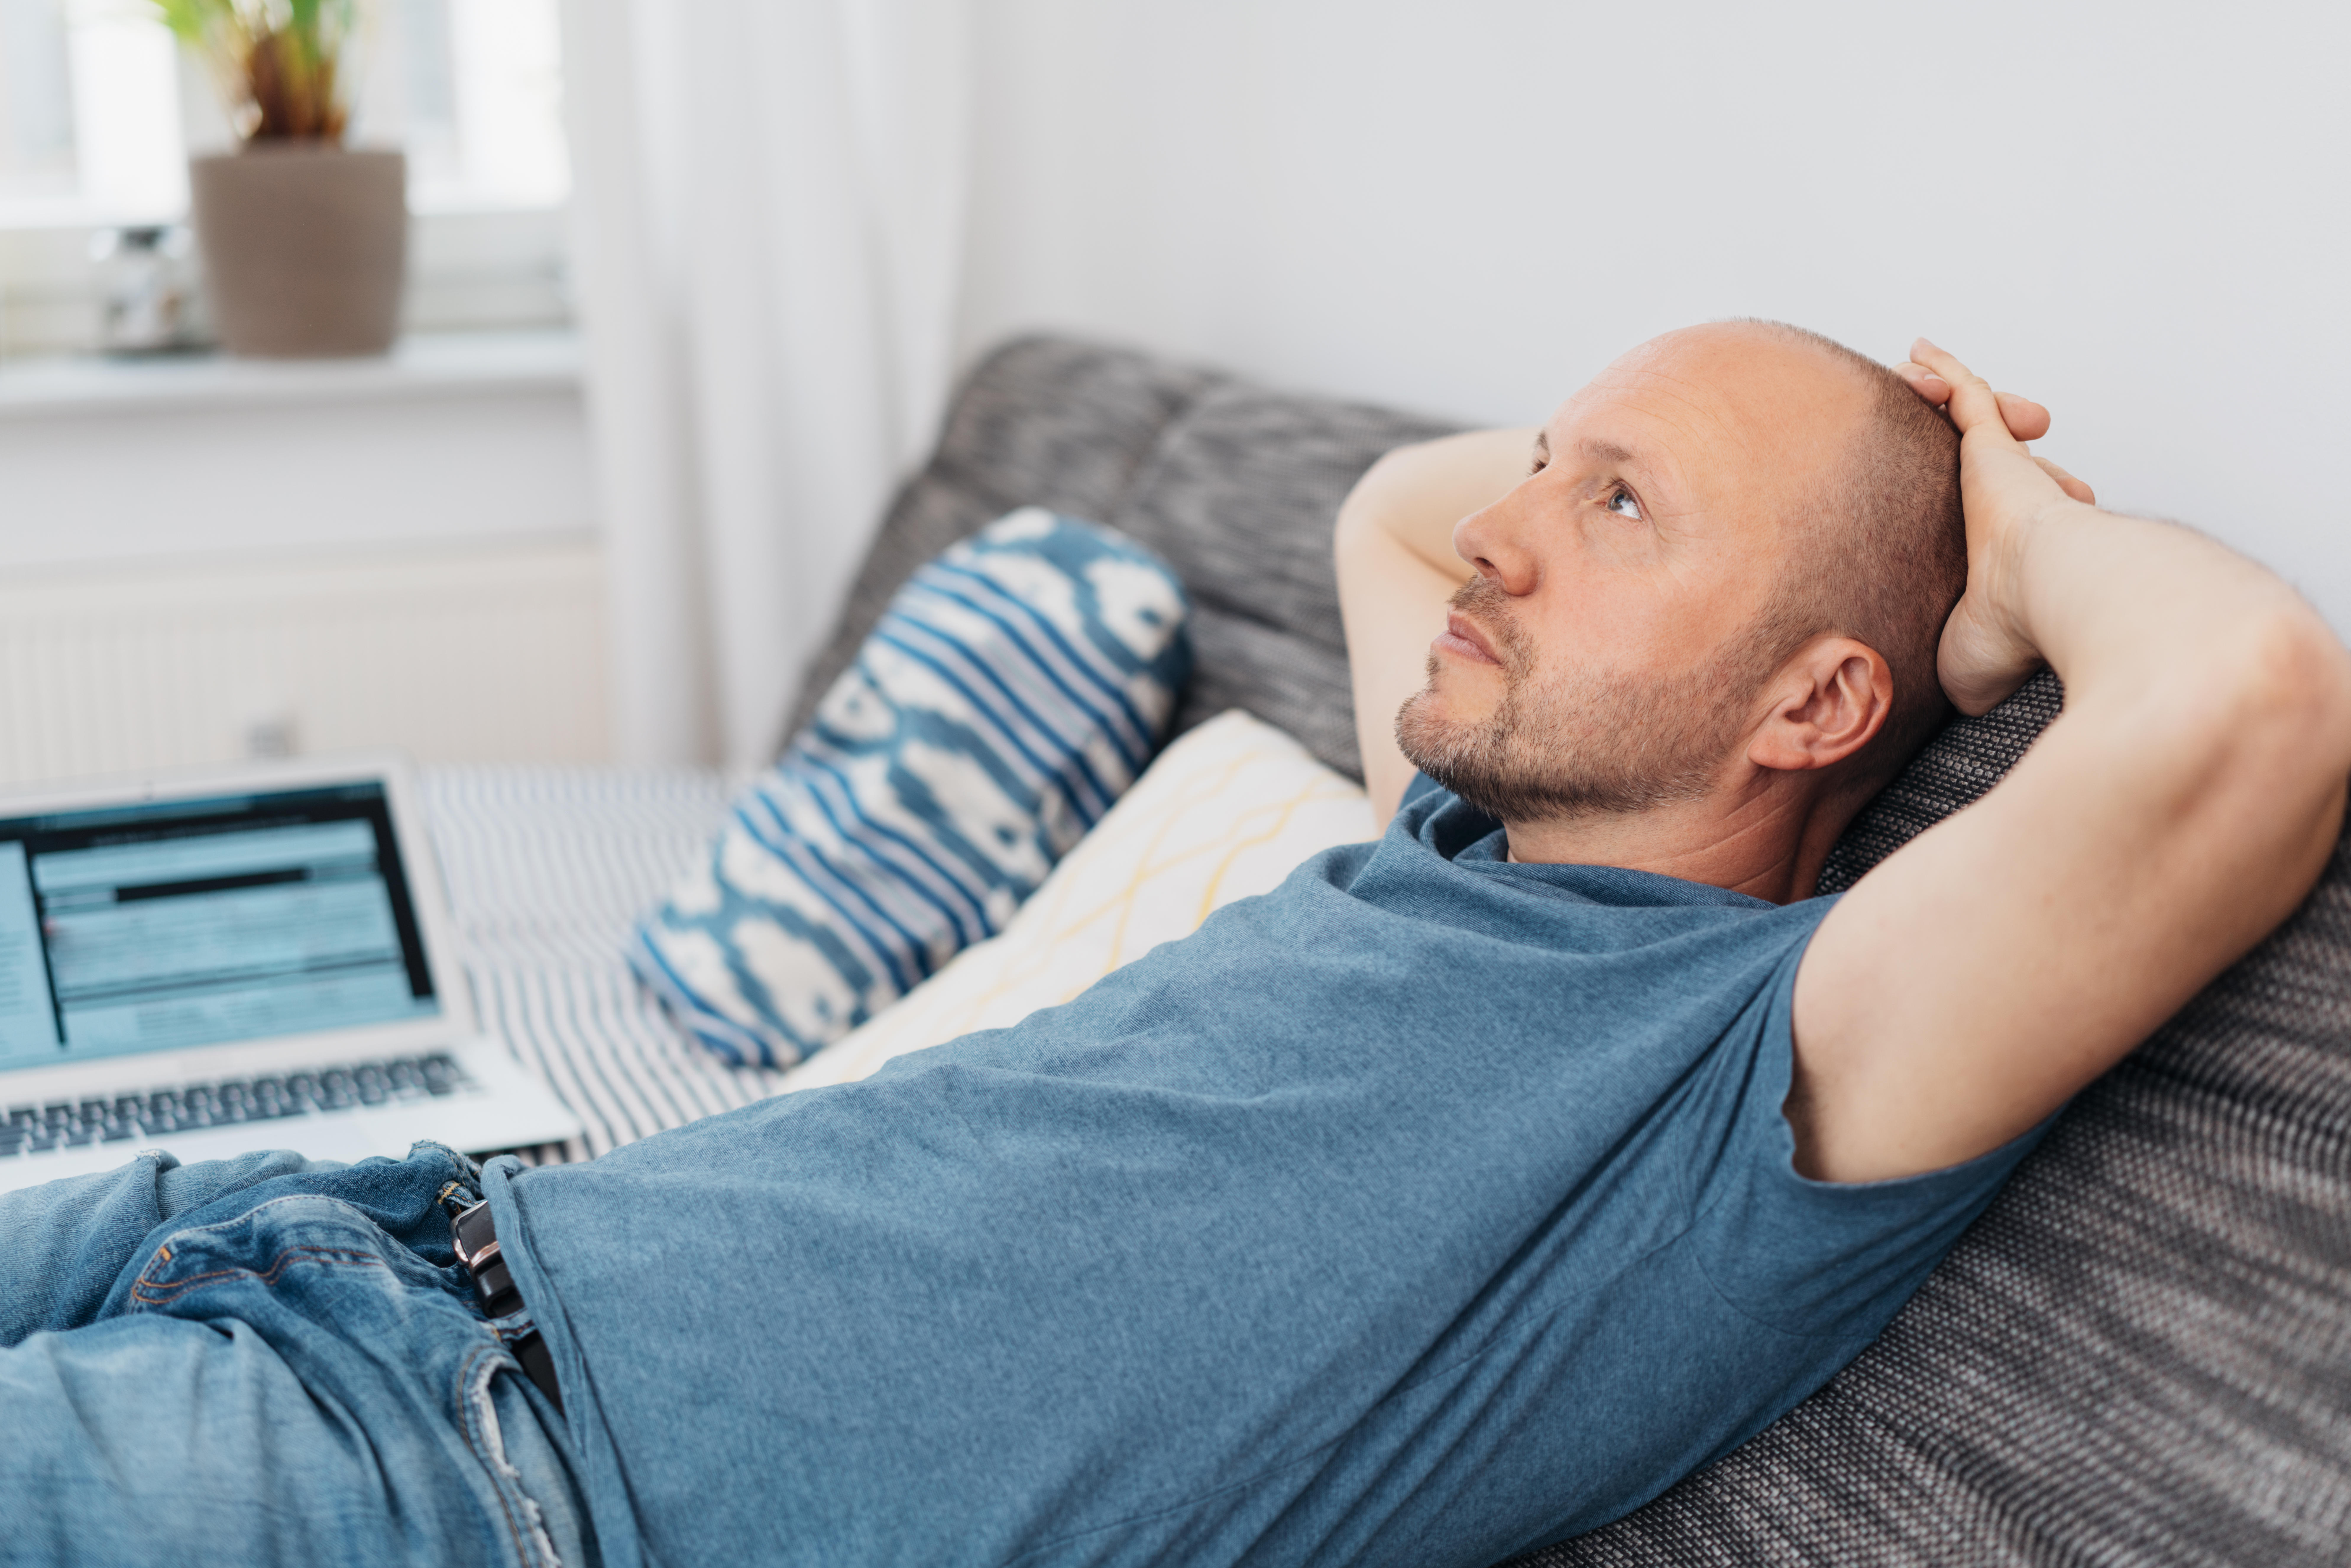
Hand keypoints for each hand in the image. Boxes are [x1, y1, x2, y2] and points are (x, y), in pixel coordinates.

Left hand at [1903, 337, 2096, 714]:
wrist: (2051, 601)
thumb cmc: (2013, 644)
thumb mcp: (1962, 666)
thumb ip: (1942, 668)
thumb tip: (1928, 704)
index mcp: (2007, 563)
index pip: (1992, 534)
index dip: (1979, 529)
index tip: (1977, 540)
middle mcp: (2012, 513)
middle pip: (1987, 475)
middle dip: (1978, 461)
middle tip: (1961, 452)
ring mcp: (2004, 474)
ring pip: (1974, 428)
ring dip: (1951, 408)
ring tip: (1914, 384)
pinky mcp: (1992, 445)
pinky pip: (1964, 396)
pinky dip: (1942, 373)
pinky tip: (1914, 352)